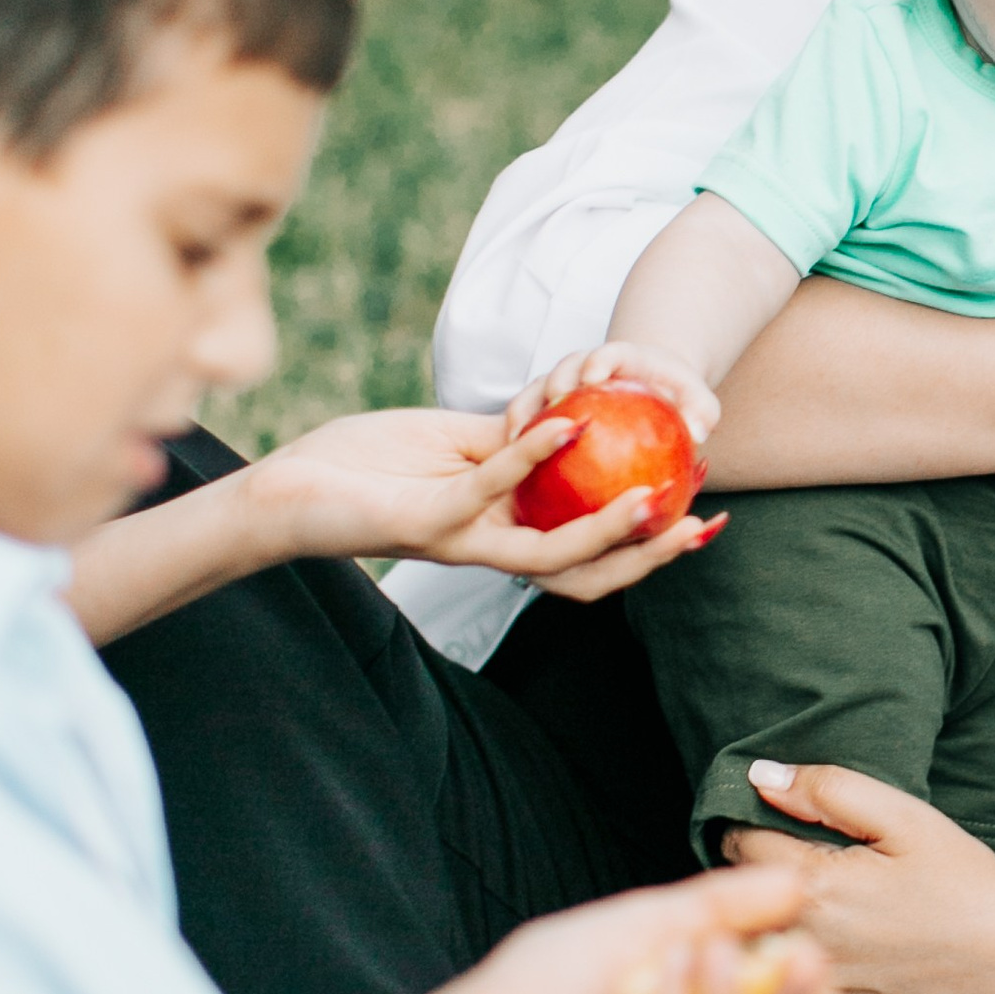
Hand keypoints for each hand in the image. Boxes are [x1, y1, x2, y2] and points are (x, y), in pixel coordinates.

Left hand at [250, 406, 722, 603]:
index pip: (594, 553)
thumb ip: (516, 443)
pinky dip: (533, 455)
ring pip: (551, 554)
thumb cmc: (369, 463)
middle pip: (589, 575)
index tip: (705, 512)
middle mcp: (494, 549)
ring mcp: (464, 541)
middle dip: (651, 558)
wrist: (289, 487)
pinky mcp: (429, 520)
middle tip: (702, 525)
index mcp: (508, 533)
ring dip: (608, 530)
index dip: (653, 544)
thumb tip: (575, 418)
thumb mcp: (461, 445)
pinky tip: (568, 421)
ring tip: (655, 500)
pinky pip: (491, 486)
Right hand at [506, 341, 720, 450]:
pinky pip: (525, 422)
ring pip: (535, 393)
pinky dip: (518, 440)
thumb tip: (699, 434)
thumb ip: (701, 412)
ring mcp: (562, 388)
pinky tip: (514, 474)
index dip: (598, 360)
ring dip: (525, 413)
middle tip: (554, 407)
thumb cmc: (680, 397)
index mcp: (621, 359)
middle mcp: (585, 368)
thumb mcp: (699, 402)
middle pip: (563, 369)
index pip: (607, 352)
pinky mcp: (546, 411)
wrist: (655, 390)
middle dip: (555, 383)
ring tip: (517, 443)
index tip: (593, 377)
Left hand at [723, 762, 994, 993]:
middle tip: (787, 862)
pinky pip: (792, 989)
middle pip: (738, 904)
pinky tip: (836, 948)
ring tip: (812, 905)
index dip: (748, 824)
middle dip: (752, 880)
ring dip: (768, 926)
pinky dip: (797, 968)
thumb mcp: (905, 817)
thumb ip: (829, 790)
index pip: (737, 847)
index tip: (772, 820)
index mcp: (816, 887)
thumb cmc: (964, 880)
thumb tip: (761, 774)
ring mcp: (820, 991)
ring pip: (760, 950)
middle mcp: (806, 946)